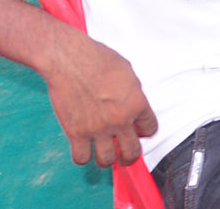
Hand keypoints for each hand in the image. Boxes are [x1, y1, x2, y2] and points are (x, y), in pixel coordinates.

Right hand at [40, 33, 157, 166]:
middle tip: (125, 154)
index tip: (139, 132)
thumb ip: (132, 94)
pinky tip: (83, 148)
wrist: (69, 60)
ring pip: (107, 160)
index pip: (150, 129)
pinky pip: (81, 158)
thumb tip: (132, 106)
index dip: (144, 131)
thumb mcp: (128, 73)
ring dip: (106, 158)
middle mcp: (121, 120)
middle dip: (130, 155)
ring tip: (104, 153)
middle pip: (132, 151)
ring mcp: (98, 129)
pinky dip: (82, 156)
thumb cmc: (98, 60)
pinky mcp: (76, 133)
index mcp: (137, 103)